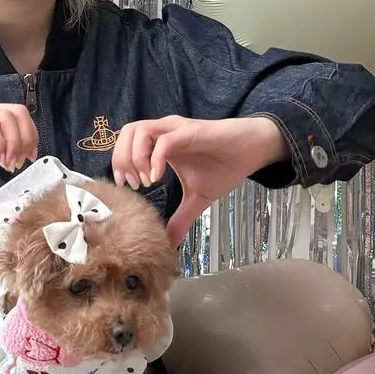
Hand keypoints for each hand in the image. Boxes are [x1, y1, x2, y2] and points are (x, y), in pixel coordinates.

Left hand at [112, 115, 287, 245]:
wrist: (255, 149)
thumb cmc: (226, 166)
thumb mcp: (198, 198)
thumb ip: (180, 218)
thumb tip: (170, 244)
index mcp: (162, 144)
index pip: (126, 143)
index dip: (119, 163)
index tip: (127, 188)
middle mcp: (166, 132)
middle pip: (127, 132)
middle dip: (121, 159)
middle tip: (132, 184)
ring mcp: (177, 130)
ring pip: (139, 130)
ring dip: (135, 157)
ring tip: (145, 181)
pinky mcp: (192, 132)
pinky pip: (165, 141)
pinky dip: (155, 158)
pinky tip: (157, 177)